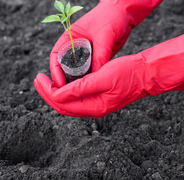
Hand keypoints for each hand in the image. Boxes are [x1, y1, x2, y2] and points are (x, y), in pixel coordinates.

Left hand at [35, 28, 183, 117]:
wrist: (146, 74)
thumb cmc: (127, 72)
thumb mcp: (103, 77)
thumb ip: (80, 88)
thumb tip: (58, 94)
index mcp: (94, 106)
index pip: (62, 103)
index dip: (47, 91)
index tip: (39, 78)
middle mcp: (94, 109)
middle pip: (63, 106)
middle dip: (47, 93)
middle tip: (37, 79)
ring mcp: (96, 105)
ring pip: (68, 103)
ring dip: (54, 93)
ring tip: (45, 81)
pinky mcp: (99, 98)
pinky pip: (76, 98)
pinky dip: (65, 91)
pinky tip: (61, 82)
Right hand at [50, 0, 176, 86]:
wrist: (125, 12)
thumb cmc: (111, 17)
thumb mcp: (105, 35)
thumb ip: (100, 54)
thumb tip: (96, 75)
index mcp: (69, 37)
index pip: (56, 56)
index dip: (55, 71)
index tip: (59, 84)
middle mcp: (75, 46)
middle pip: (65, 66)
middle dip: (65, 80)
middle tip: (69, 94)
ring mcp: (85, 52)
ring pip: (77, 70)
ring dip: (78, 81)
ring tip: (80, 94)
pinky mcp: (96, 58)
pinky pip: (90, 71)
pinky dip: (90, 79)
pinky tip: (93, 88)